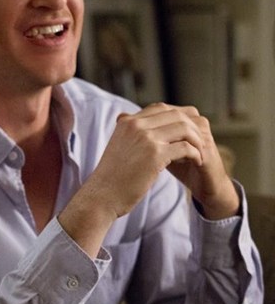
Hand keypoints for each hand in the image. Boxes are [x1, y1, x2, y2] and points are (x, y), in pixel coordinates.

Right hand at [60, 103, 237, 256]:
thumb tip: (154, 132)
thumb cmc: (112, 176)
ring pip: (184, 128)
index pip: (160, 108)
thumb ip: (133, 135)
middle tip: (198, 142)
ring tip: (200, 152)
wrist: (102, 195)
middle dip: (192, 127)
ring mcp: (146, 138)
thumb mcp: (120, 147)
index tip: (187, 131)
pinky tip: (196, 162)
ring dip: (196, 140)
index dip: (179, 117)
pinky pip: (186, 147)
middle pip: (176, 115)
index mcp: (127, 121)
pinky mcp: (155, 155)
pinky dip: (196, 154)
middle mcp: (136, 125)